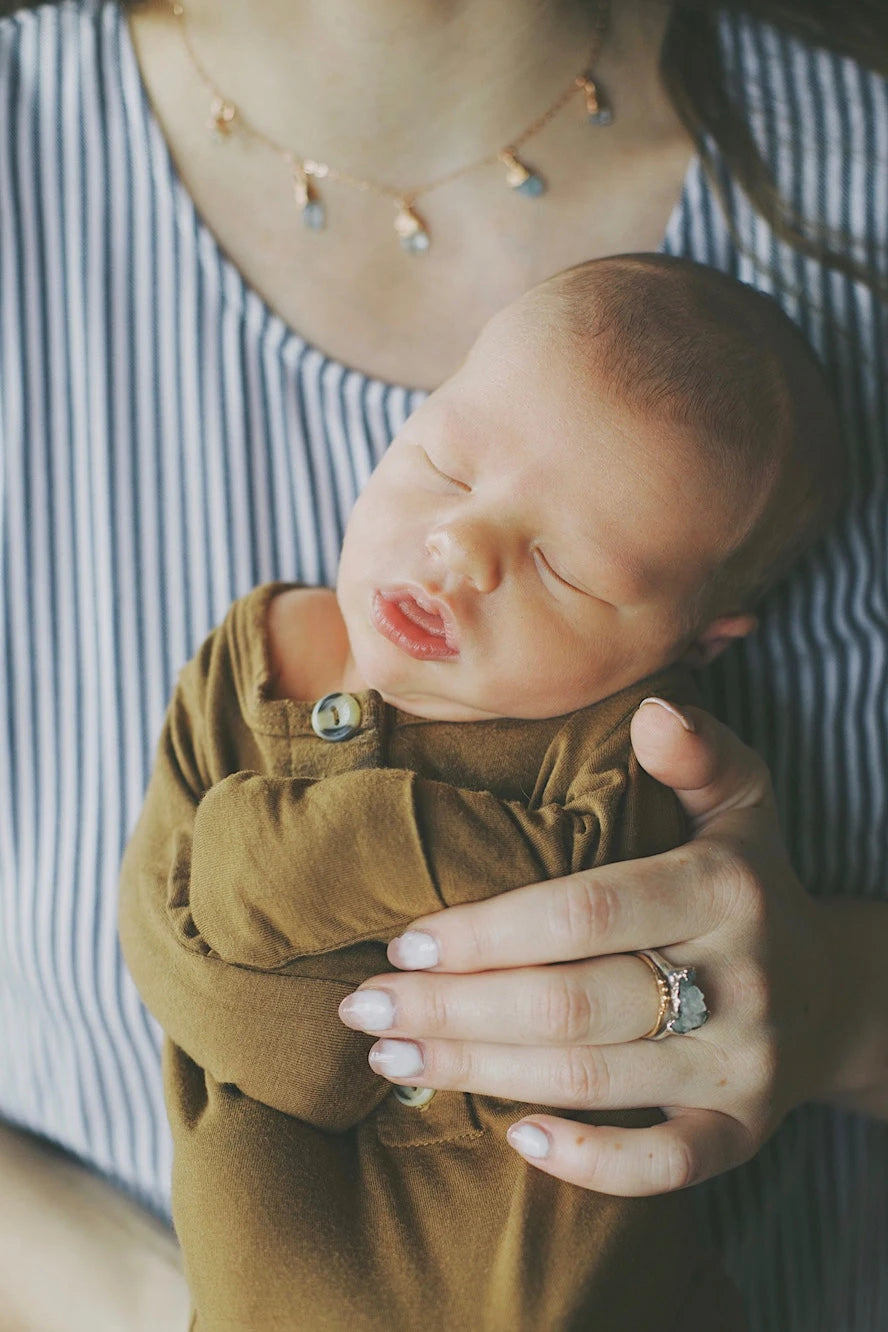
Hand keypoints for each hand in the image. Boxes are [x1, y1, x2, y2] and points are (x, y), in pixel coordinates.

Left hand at [339, 699, 847, 1195]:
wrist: (832, 995)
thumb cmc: (750, 886)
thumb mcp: (741, 804)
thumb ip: (697, 754)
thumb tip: (651, 709)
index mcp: (724, 888)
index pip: (587, 910)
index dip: (490, 929)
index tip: (407, 938)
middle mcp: (738, 980)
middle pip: (573, 1005)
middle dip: (455, 1009)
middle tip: (365, 1008)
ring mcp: (742, 1066)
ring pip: (593, 1082)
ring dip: (479, 1073)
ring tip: (392, 1056)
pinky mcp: (741, 1133)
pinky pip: (664, 1167)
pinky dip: (587, 1161)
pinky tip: (511, 1135)